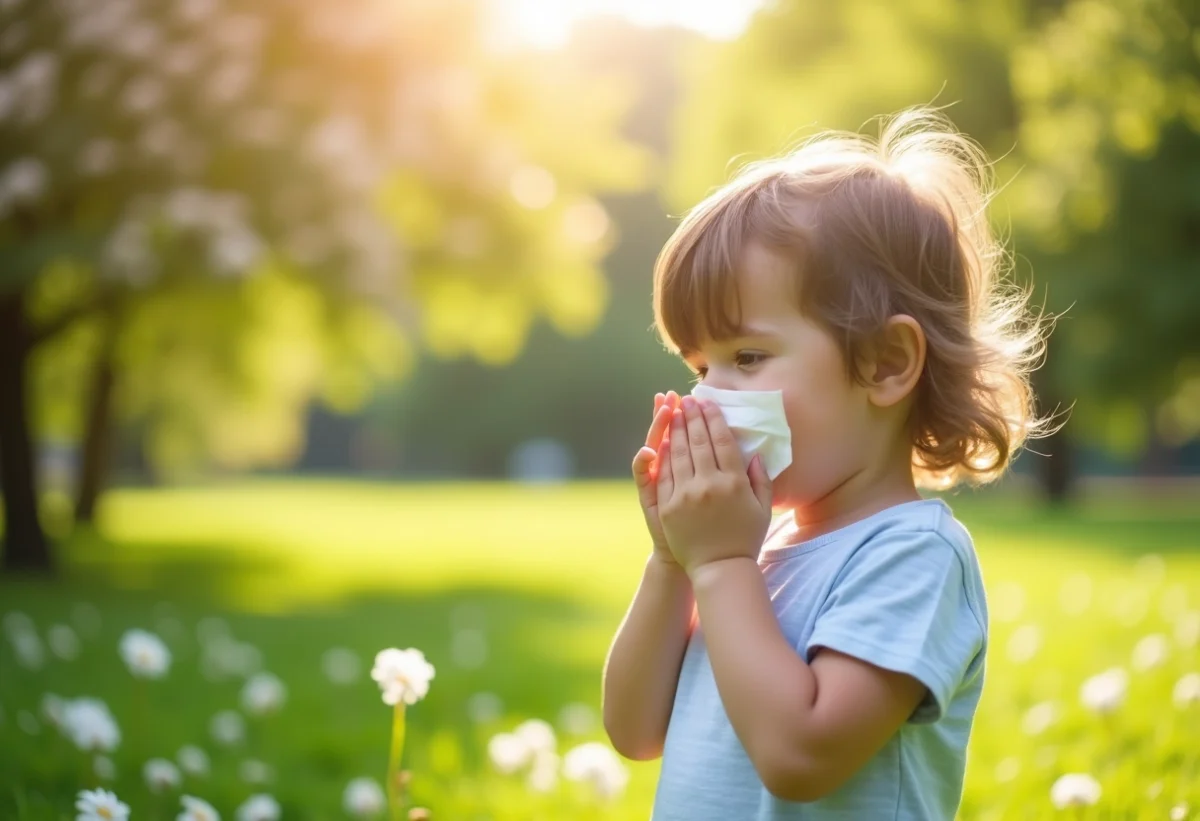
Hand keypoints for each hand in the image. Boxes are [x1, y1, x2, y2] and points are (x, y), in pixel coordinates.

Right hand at [632, 391, 679, 563]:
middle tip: (667, 394)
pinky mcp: (650, 499)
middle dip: (666, 414)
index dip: (676, 415)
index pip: (680, 435)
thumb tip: (689, 436)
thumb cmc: (693, 527)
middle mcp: (665, 473)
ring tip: (661, 408)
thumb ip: (693, 465)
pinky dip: (644, 463)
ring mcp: (657, 485)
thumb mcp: (688, 494)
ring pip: (656, 450)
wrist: (682, 558)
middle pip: (665, 436)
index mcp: (681, 469)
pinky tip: (648, 451)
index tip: (677, 395)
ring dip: (658, 429)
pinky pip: (645, 477)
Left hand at [657, 396, 772, 576]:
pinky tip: (663, 439)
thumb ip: (761, 479)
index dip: (713, 419)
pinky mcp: (669, 506)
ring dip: (677, 429)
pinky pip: (665, 474)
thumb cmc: (745, 539)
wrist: (719, 569)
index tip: (708, 403)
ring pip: (679, 453)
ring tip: (675, 411)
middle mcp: (709, 485)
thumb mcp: (763, 509)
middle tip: (688, 399)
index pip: (722, 441)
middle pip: (699, 442)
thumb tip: (755, 453)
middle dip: (693, 417)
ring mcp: (686, 495)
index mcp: (734, 483)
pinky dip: (663, 454)